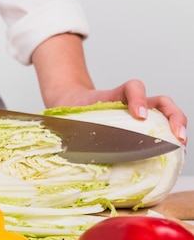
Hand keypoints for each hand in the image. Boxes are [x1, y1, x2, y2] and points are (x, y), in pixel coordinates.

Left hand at [33, 34, 186, 144]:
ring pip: (166, 112)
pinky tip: (170, 151)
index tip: (139, 117)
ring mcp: (139, 113)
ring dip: (178, 125)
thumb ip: (69, 124)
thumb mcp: (68, 114)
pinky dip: (167, 137)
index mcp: (112, 96)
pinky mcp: (140, 126)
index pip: (133, 88)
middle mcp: (130, 103)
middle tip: (176, 134)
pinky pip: (159, 128)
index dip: (139, 100)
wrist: (68, 105)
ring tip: (180, 143)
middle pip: (160, 100)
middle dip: (172, 115)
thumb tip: (59, 140)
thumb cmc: (70, 111)